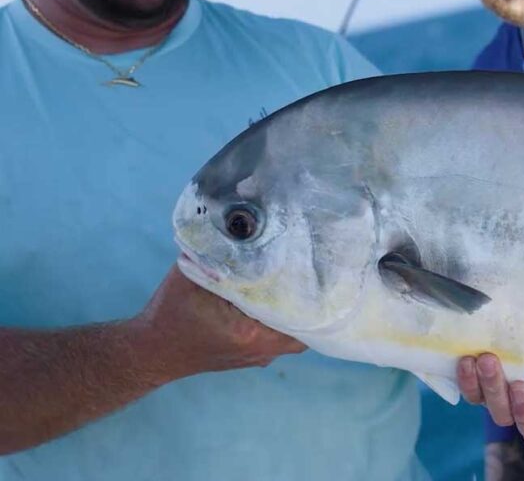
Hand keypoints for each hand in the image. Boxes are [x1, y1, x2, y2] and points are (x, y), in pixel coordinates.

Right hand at [131, 263, 305, 382]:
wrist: (150, 352)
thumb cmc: (169, 313)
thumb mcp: (192, 276)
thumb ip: (219, 254)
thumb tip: (244, 225)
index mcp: (251, 333)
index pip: (298, 312)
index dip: (309, 287)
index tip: (314, 265)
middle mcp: (262, 350)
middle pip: (306, 325)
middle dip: (310, 298)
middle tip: (312, 270)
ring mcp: (259, 356)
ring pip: (296, 333)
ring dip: (298, 308)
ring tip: (302, 278)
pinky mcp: (253, 354)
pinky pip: (281, 336)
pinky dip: (285, 317)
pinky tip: (283, 294)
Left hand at [457, 352, 523, 447]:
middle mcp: (519, 411)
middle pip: (505, 415)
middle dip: (497, 390)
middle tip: (492, 362)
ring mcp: (498, 399)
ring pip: (485, 403)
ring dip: (482, 382)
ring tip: (481, 358)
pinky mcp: (481, 386)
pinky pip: (470, 390)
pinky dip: (465, 378)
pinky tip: (465, 360)